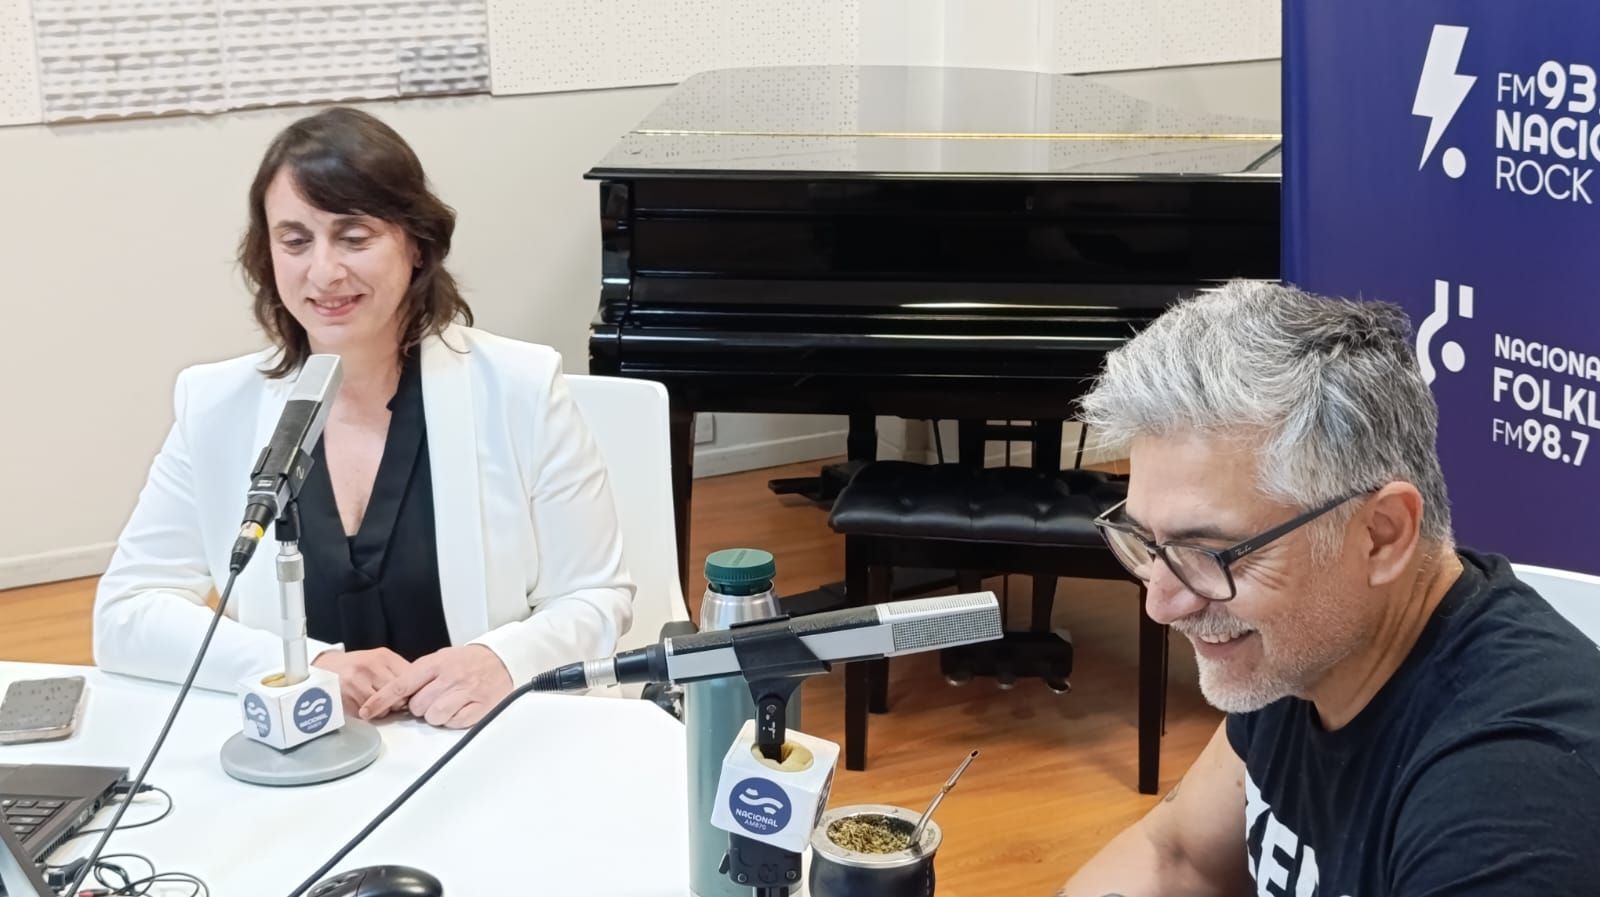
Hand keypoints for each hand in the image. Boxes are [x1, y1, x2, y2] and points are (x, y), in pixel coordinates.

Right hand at [311, 648, 411, 718]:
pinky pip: (367, 714)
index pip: (410, 677)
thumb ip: (397, 672)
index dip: (413, 690)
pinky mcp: (345, 698)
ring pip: (384, 707)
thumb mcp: (378, 661)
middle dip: (399, 703)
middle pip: (399, 695)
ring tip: (376, 704)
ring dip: (383, 710)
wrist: (323, 667)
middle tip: (394, 703)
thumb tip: (417, 692)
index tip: (413, 695)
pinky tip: (364, 706)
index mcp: (383, 656)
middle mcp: (370, 667)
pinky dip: (369, 715)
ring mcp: (356, 683)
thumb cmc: (356, 666)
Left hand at [361, 644, 511, 728]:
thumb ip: (418, 674)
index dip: (381, 700)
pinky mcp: (480, 706)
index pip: (401, 684)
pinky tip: (460, 708)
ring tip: (447, 703)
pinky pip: (454, 722)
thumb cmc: (467, 662)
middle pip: (417, 706)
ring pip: (434, 716)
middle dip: (419, 707)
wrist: (502, 659)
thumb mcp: (441, 658)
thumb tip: (393, 696)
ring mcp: (466, 691)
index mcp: (436, 663)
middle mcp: (450, 676)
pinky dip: (453, 719)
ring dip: (436, 715)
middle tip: (432, 698)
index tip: (368, 711)